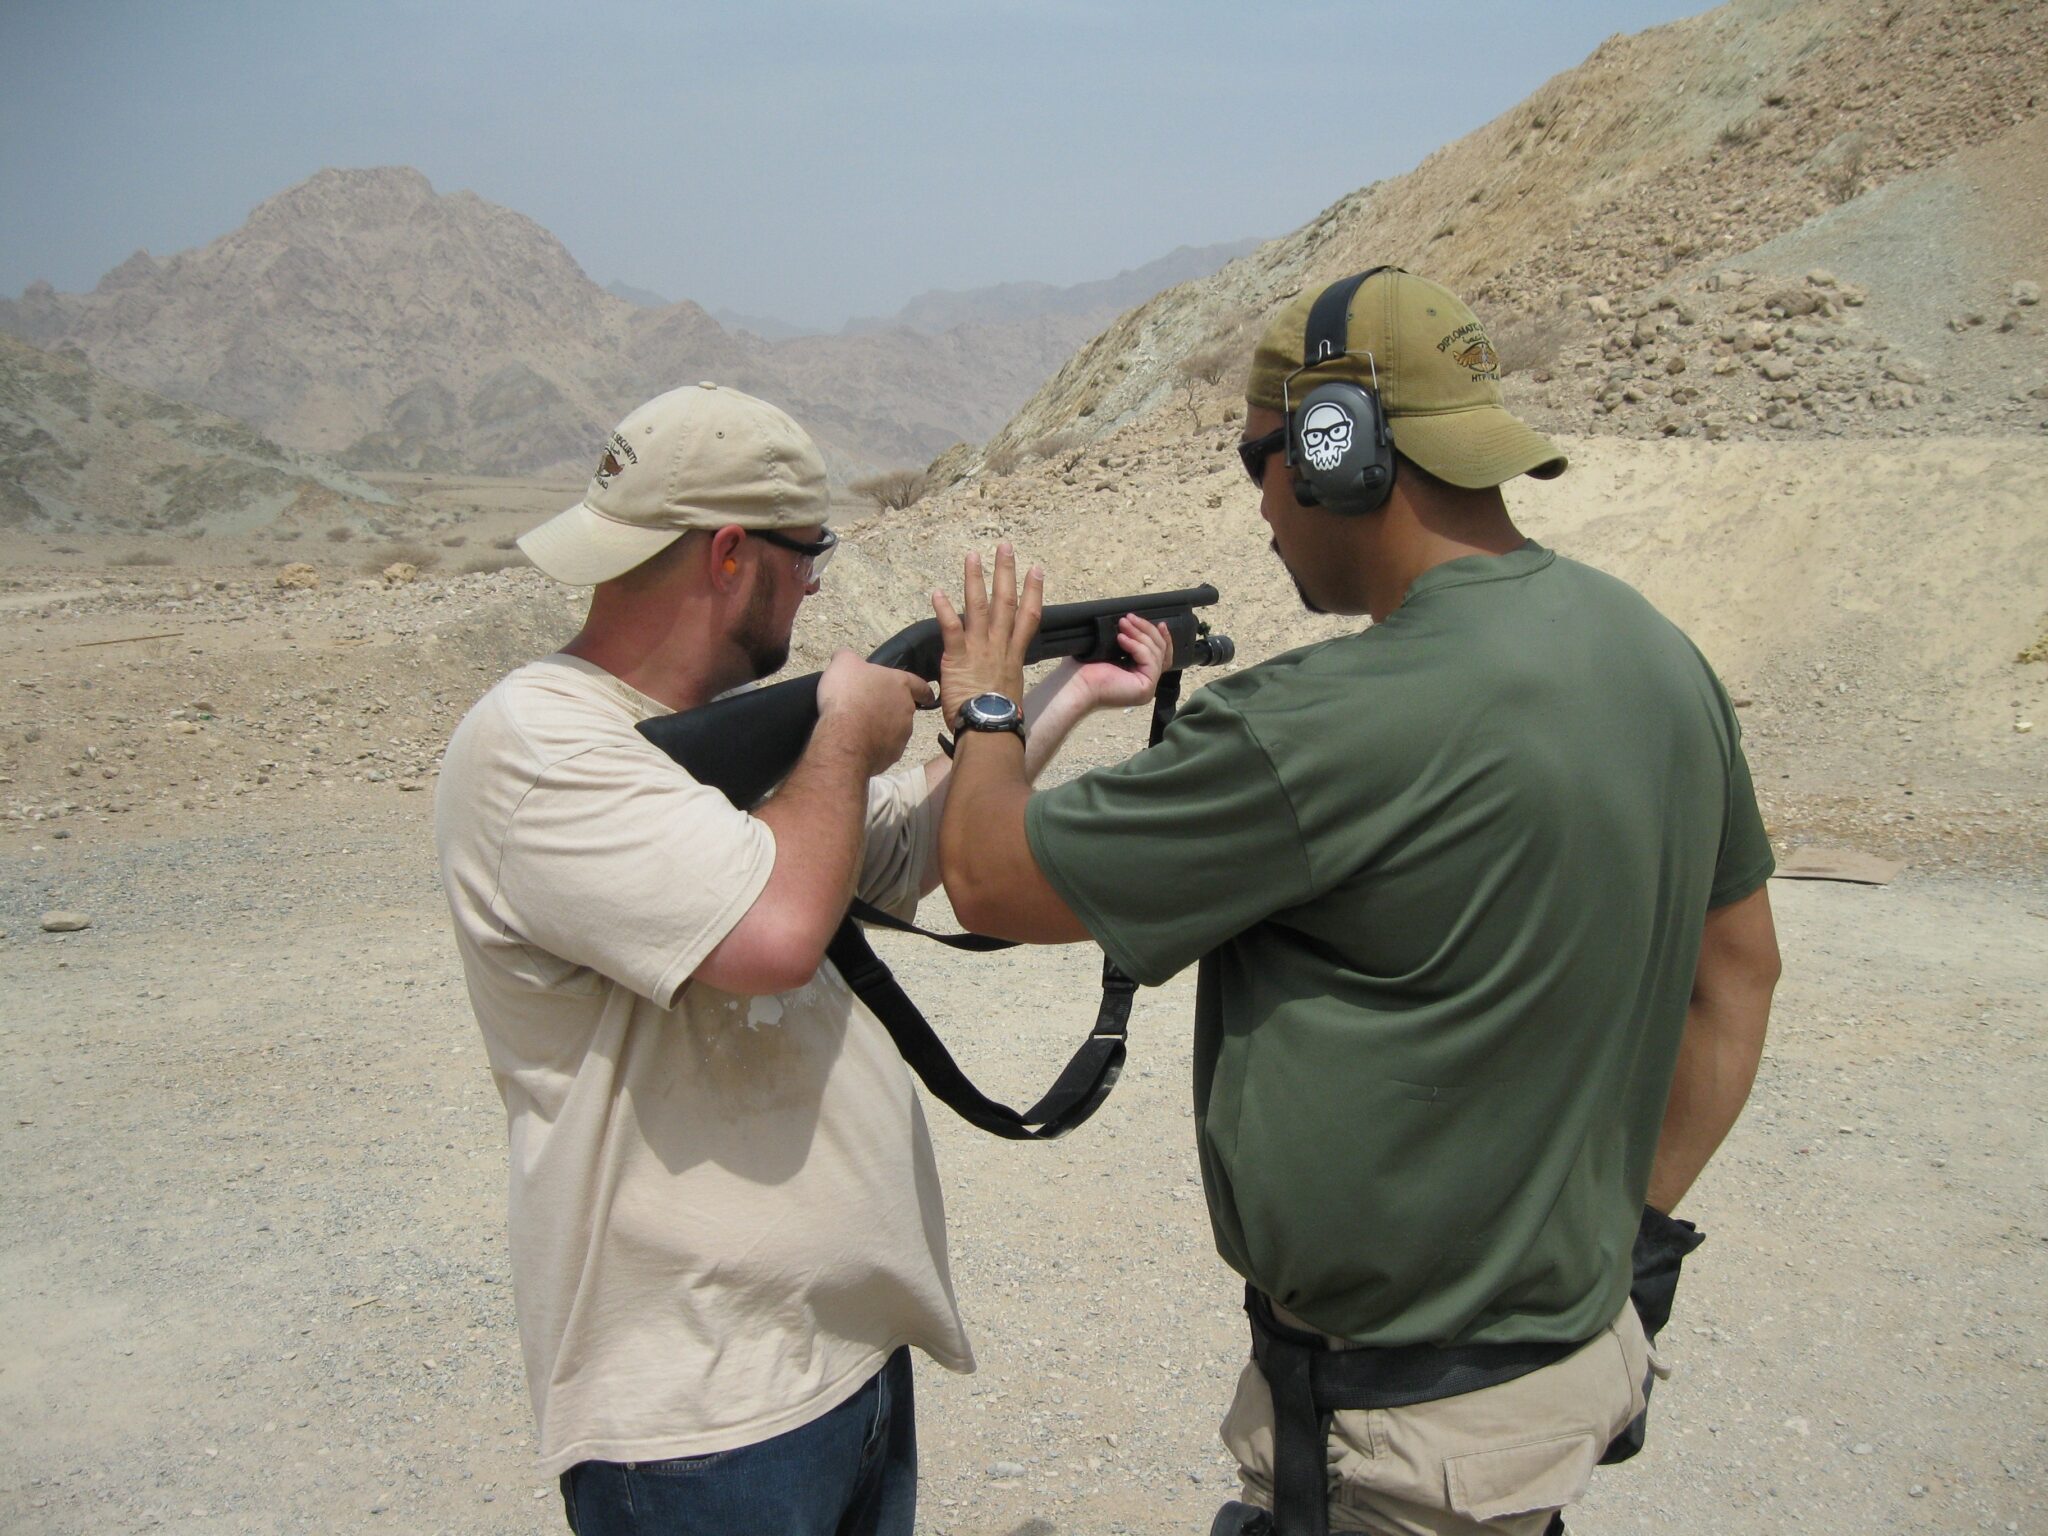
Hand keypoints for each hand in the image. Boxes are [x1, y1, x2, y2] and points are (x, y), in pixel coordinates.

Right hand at [815, 650, 932, 775]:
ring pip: (896, 729)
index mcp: (900, 684)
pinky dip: (875, 745)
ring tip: (860, 727)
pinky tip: (859, 743)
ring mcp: (902, 734)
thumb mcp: (843, 664)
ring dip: (883, 727)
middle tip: (871, 708)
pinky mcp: (892, 754)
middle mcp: (907, 709)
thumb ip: (847, 657)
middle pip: (904, 707)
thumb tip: (844, 656)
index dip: (922, 690)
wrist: (844, 737)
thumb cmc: (847, 695)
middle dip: (891, 708)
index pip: (919, 685)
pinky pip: (885, 747)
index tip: (926, 696)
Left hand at [933, 543, 1041, 731]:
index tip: (1036, 569)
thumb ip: (1001, 682)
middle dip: (1006, 572)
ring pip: (979, 607)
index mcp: (1013, 655)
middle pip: (1006, 602)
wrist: (990, 732)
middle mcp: (999, 647)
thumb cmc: (998, 721)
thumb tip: (996, 688)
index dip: (1034, 591)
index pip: (1028, 617)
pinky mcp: (958, 658)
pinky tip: (938, 592)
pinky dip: (944, 610)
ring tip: (972, 556)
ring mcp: (979, 650)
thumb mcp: (1009, 696)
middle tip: (1005, 546)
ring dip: (976, 579)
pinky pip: (951, 629)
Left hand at [1067, 612, 1171, 711]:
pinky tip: (1121, 638)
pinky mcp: (1146, 687)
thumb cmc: (1082, 671)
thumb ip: (1124, 639)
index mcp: (1137, 676)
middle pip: (1160, 651)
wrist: (1074, 686)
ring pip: (1156, 653)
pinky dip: (1136, 646)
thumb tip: (1130, 622)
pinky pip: (1149, 660)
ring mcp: (1148, 687)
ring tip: (1123, 623)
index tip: (1159, 622)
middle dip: (1146, 630)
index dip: (1161, 637)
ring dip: (1140, 634)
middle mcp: (1145, 683)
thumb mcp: (1106, 649)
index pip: (1159, 656)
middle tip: (1129, 617)